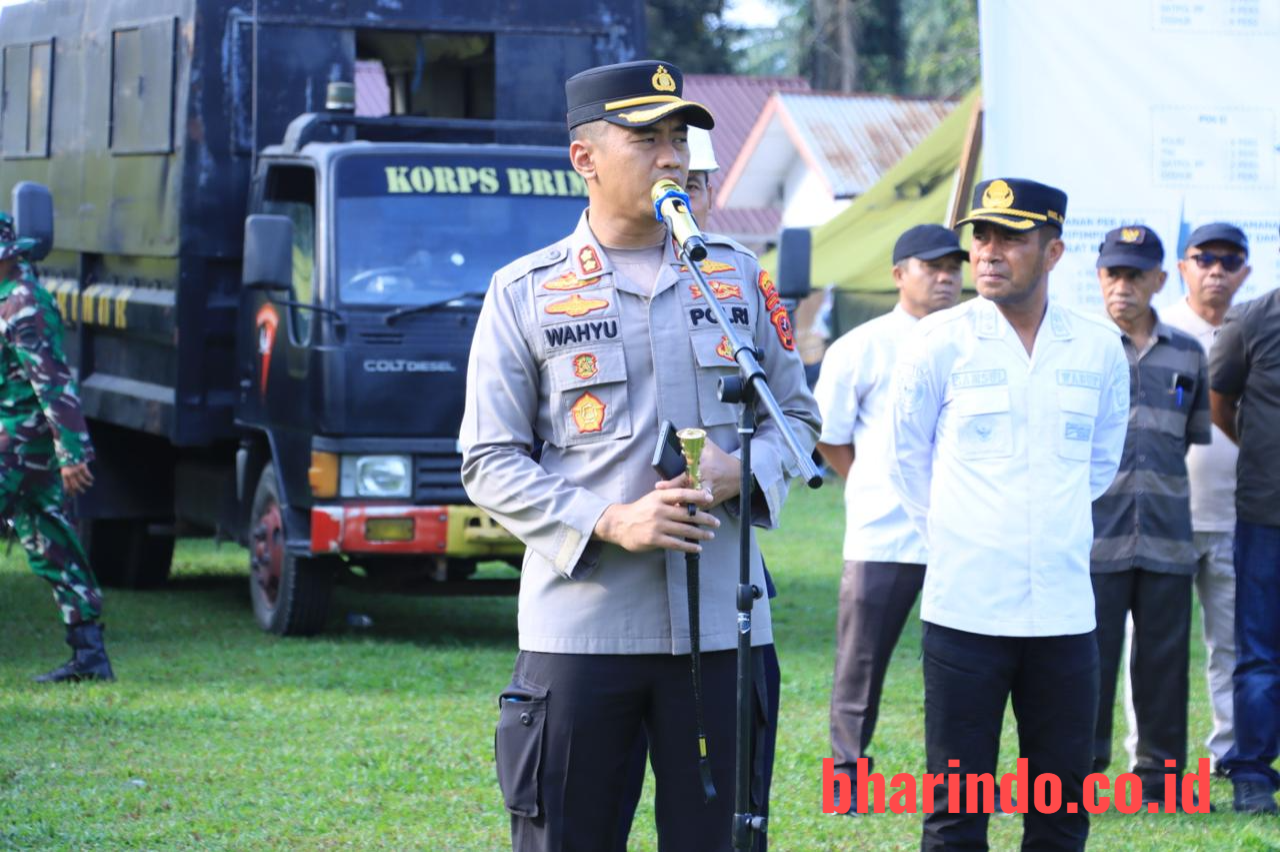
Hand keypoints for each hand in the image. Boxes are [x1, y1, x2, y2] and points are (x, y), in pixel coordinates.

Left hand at [61, 462, 93, 495]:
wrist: (70, 454)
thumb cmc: (67, 464)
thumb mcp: (64, 471)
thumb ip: (65, 480)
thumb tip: (67, 490)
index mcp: (65, 475)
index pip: (68, 486)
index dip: (71, 492)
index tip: (74, 496)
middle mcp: (71, 474)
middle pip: (76, 485)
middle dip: (80, 490)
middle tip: (83, 492)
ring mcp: (77, 471)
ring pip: (83, 480)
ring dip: (87, 484)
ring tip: (90, 485)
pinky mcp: (82, 467)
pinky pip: (87, 474)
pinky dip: (90, 477)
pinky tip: (92, 479)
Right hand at [594, 480, 719, 553]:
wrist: (620, 524)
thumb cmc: (641, 509)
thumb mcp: (654, 496)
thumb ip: (671, 489)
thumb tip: (688, 479)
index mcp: (659, 497)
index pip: (682, 494)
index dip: (697, 496)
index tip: (710, 498)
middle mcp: (659, 510)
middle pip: (687, 514)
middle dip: (704, 518)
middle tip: (716, 522)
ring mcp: (657, 525)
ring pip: (684, 530)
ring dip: (700, 533)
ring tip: (710, 535)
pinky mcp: (654, 539)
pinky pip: (676, 544)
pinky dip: (688, 546)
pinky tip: (697, 547)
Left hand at [655, 439, 740, 508]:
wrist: (738, 476)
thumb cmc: (721, 460)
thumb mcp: (708, 447)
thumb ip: (694, 440)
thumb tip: (680, 434)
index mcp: (703, 471)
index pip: (683, 479)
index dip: (670, 484)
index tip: (658, 485)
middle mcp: (704, 485)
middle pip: (685, 495)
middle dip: (672, 498)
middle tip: (660, 498)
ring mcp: (707, 497)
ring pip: (689, 505)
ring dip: (678, 504)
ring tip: (666, 504)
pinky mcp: (709, 505)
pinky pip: (695, 508)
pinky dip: (686, 508)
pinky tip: (676, 508)